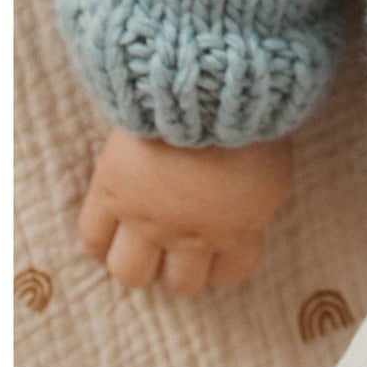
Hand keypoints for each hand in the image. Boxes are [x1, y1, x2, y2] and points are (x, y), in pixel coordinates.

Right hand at [79, 127, 293, 292]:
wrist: (211, 83)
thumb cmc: (254, 112)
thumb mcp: (273, 161)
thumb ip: (254, 197)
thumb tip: (242, 210)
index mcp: (240, 225)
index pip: (230, 274)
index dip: (220, 260)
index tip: (215, 241)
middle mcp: (194, 234)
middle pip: (180, 283)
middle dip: (178, 264)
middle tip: (175, 237)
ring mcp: (148, 218)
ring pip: (131, 273)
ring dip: (137, 258)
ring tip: (139, 234)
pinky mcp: (113, 194)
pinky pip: (93, 239)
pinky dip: (99, 237)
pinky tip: (111, 220)